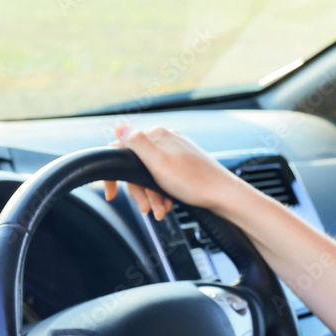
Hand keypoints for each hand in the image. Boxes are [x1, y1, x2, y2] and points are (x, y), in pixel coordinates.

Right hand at [103, 124, 243, 219]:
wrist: (223, 195)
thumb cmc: (193, 181)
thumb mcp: (158, 162)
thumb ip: (136, 143)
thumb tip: (119, 125)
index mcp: (158, 135)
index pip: (123, 150)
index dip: (115, 174)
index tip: (112, 194)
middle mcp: (166, 140)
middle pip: (137, 166)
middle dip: (140, 190)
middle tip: (145, 208)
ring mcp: (176, 152)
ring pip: (150, 175)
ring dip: (152, 196)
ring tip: (161, 210)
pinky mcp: (184, 165)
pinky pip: (164, 179)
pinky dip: (163, 193)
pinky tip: (168, 204)